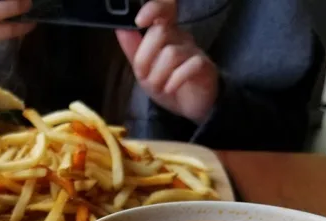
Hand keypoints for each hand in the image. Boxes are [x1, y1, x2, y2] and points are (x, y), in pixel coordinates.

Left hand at [116, 0, 218, 123]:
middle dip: (144, 59)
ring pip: (171, 53)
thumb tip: (121, 29)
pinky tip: (170, 89)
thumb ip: (133, 49)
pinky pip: (190, 66)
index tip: (139, 21)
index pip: (163, 9)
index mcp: (165, 32)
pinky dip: (175, 81)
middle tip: (144, 77)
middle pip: (159, 33)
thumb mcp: (143, 69)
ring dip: (158, 76)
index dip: (153, 9)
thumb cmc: (167, 83)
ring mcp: (194, 50)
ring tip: (159, 88)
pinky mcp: (204, 66)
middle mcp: (180, 37)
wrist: (188, 106)